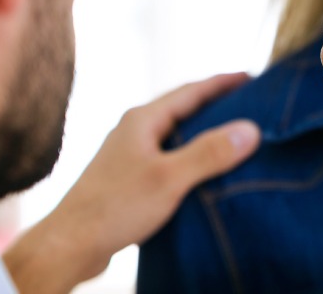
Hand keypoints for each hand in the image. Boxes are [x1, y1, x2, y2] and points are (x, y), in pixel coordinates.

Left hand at [2, 73, 259, 293]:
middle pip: (182, 108)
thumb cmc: (115, 207)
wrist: (70, 244)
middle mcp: (134, 130)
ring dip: (202, 131)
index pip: (191, 90)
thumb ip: (209, 152)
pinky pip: (167, 156)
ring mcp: (129, 153)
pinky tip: (202, 172)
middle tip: (249, 104)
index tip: (251, 77)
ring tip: (232, 136)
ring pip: (174, 134)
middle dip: (215, 104)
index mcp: (142, 119)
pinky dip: (190, 155)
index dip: (222, 83)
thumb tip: (250, 129)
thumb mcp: (169, 178)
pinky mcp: (128, 178)